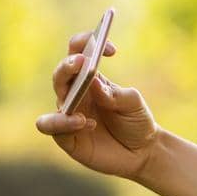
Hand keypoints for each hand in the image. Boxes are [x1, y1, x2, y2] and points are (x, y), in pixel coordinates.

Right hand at [35, 27, 161, 179]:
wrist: (142, 153)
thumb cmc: (136, 122)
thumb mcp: (133, 104)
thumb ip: (116, 94)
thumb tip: (94, 84)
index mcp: (89, 78)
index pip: (77, 51)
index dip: (87, 42)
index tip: (111, 48)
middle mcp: (75, 94)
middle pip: (61, 73)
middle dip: (69, 65)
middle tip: (83, 61)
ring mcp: (69, 115)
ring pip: (56, 100)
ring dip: (65, 94)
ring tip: (84, 96)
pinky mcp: (67, 138)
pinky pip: (54, 127)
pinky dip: (66, 123)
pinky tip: (87, 123)